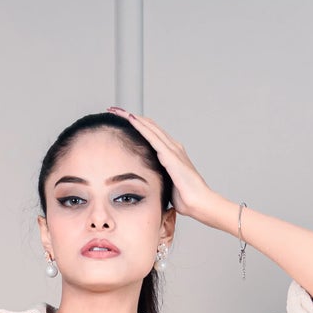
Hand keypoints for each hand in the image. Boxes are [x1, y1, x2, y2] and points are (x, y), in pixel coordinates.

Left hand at [106, 107, 217, 222]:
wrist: (199, 203)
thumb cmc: (185, 198)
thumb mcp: (166, 184)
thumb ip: (158, 177)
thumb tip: (147, 182)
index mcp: (171, 153)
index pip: (151, 133)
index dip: (136, 125)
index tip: (119, 120)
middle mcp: (172, 147)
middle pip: (149, 125)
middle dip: (129, 116)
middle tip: (113, 109)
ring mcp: (172, 149)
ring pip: (149, 127)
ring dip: (132, 117)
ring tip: (116, 110)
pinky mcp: (170, 155)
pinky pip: (153, 137)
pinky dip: (141, 127)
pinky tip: (131, 119)